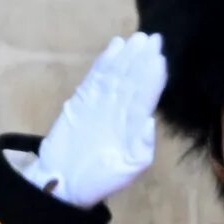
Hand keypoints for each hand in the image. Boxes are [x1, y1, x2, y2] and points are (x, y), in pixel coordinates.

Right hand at [26, 33, 165, 207]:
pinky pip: (94, 78)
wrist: (63, 185)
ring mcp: (99, 105)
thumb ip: (142, 147)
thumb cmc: (98, 181)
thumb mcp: (128, 169)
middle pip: (133, 80)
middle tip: (152, 38)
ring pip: (116, 75)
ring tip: (135, 38)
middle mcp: (119, 111)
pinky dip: (103, 63)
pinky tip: (113, 48)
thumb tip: (150, 121)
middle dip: (142, 60)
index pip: (147, 96)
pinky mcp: (80, 102)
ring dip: (126, 57)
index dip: (153, 77)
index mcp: (134, 125)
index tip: (160, 57)